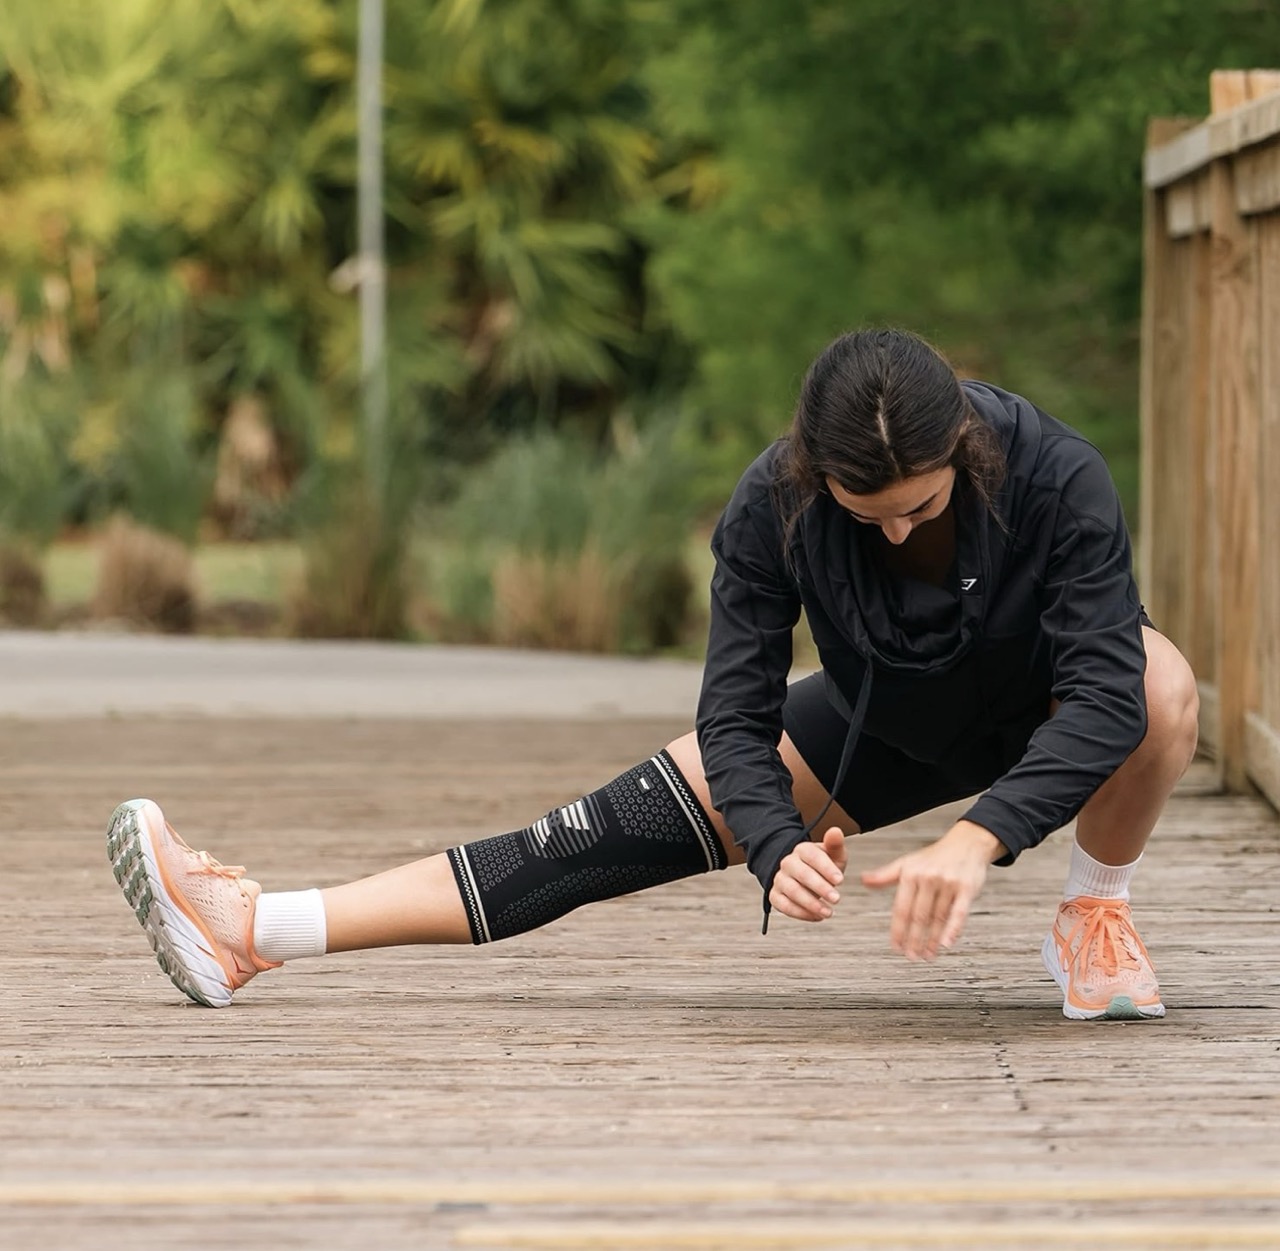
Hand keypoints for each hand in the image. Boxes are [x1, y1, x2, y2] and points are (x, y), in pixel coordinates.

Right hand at [769, 828, 847, 921]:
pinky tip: (817, 916)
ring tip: (828, 912)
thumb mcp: (833, 855)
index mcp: (802, 850)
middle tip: (837, 898)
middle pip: (801, 874)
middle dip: (820, 887)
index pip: (812, 856)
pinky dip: (800, 913)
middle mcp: (788, 863)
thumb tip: (836, 831)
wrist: (805, 878)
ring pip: (792, 891)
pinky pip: (783, 905)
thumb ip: (835, 844)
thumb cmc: (823, 867)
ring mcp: (779, 879)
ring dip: (811, 903)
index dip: (826, 868)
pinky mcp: (775, 896)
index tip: (840, 880)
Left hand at [860, 820, 1002, 959]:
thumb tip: (864, 880)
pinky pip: (959, 912)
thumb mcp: (907, 863)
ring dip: (932, 940)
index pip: (901, 908)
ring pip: (938, 918)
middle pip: (919, 916)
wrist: (966, 843)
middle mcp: (928, 878)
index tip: (895, 947)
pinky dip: (953, 929)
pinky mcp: (967, 888)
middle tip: (911, 957)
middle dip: (914, 940)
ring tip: (927, 955)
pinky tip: (946, 944)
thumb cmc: (934, 856)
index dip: (898, 930)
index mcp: (910, 874)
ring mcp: (948, 883)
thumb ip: (885, 875)